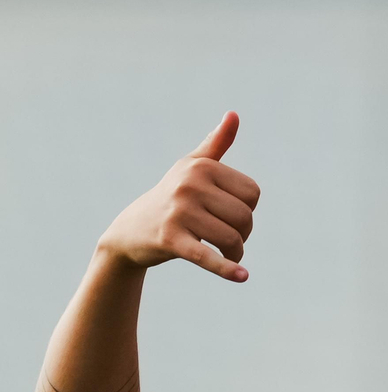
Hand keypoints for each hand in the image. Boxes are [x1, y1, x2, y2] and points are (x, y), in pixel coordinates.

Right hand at [96, 112, 259, 281]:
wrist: (130, 231)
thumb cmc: (172, 197)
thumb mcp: (191, 168)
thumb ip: (215, 144)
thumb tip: (233, 114)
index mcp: (201, 167)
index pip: (252, 194)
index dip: (248, 210)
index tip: (229, 215)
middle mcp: (189, 185)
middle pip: (245, 217)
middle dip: (243, 234)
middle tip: (226, 239)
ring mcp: (178, 212)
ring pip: (232, 239)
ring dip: (235, 254)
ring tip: (228, 255)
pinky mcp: (170, 239)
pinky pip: (206, 256)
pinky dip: (226, 268)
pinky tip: (242, 276)